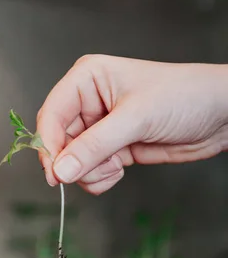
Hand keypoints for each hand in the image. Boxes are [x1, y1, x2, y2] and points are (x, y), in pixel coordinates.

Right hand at [37, 56, 227, 193]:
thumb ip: (95, 146)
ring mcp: (100, 128)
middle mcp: (89, 102)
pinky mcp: (113, 149)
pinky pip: (90, 171)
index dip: (47, 145)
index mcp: (87, 79)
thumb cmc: (184, 96)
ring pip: (73, 161)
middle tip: (90, 171)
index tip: (53, 173)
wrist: (220, 115)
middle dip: (72, 162)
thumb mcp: (136, 118)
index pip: (52, 114)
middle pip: (59, 141)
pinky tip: (120, 169)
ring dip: (89, 172)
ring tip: (116, 165)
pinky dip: (100, 177)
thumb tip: (61, 170)